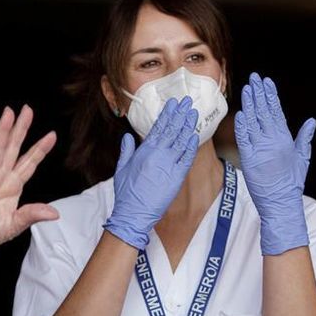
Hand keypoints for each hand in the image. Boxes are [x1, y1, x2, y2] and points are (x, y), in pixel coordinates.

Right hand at [0, 105, 57, 258]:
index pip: (29, 163)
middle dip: (20, 129)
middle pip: (12, 148)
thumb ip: (32, 214)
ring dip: (2, 131)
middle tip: (27, 110)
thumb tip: (55, 213)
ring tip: (8, 114)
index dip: (39, 149)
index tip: (52, 135)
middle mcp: (0, 177)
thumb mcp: (14, 225)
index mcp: (12, 186)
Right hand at [104, 97, 199, 249]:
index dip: (167, 114)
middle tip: (188, 101)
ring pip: (180, 141)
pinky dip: (191, 146)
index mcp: (144, 151)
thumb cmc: (125, 194)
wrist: (133, 213)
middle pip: (171, 130)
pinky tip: (195, 136)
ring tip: (193, 113)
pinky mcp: (176, 177)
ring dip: (187, 126)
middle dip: (180, 114)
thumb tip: (127, 136)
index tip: (173, 103)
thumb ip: (126, 151)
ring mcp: (168, 165)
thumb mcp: (121, 169)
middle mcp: (157, 155)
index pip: (158, 127)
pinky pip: (186, 158)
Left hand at [234, 72, 315, 254]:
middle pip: (264, 112)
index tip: (266, 82)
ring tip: (246, 88)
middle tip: (253, 78)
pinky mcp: (249, 158)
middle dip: (259, 93)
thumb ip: (304, 138)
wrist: (281, 201)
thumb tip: (311, 122)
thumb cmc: (291, 182)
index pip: (276, 111)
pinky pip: (243, 138)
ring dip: (249, 104)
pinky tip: (240, 113)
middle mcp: (273, 140)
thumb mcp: (302, 158)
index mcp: (285, 138)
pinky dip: (241, 125)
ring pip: (253, 121)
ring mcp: (261, 148)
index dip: (270, 95)